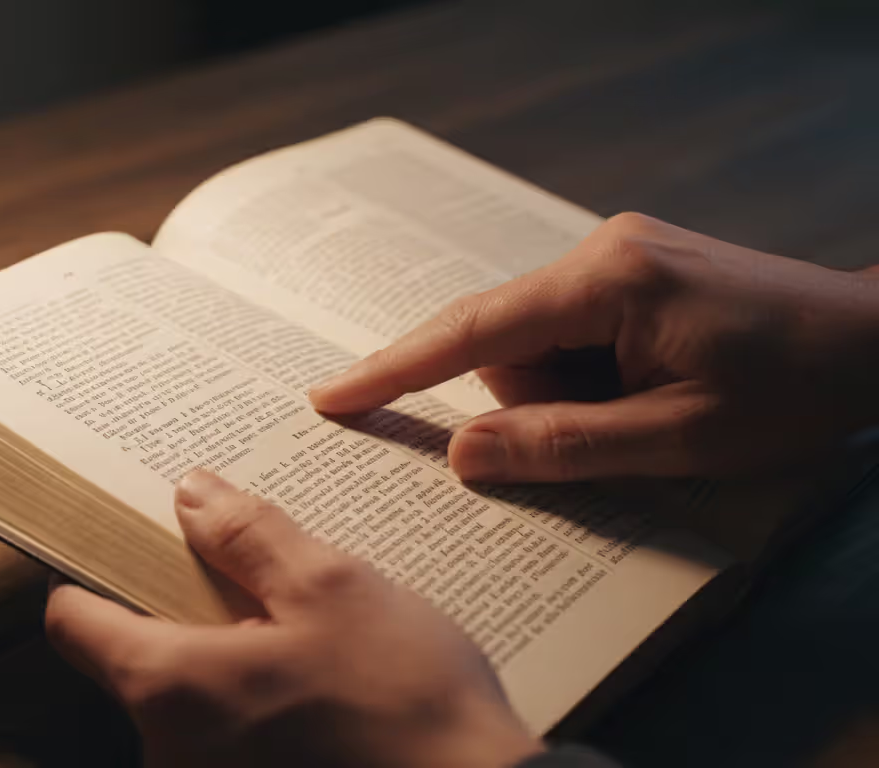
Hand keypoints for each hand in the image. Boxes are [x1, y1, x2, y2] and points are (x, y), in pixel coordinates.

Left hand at [45, 470, 540, 767]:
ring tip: (306, 637)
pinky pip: (224, 739)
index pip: (73, 621)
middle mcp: (166, 752)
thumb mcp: (331, 589)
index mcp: (169, 689)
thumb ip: (248, 535)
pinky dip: (254, 706)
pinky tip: (320, 688)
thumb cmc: (408, 707)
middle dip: (187, 613)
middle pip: (136, 658)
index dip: (91, 572)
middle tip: (255, 581)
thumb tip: (191, 493)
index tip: (124, 542)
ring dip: (230, 660)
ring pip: (187, 700)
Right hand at [309, 213, 878, 482]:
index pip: (471, 332)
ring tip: (656, 414)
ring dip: (575, 399)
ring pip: (541, 349)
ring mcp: (617, 257)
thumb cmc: (798, 388)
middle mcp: (599, 252)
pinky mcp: (633, 273)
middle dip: (542, 406)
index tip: (331, 397)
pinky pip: (574, 338)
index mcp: (605, 281)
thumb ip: (563, 448)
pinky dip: (593, 381)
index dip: (394, 370)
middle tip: (624, 435)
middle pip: (509, 347)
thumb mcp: (682, 439)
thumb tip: (463, 455)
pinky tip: (655, 392)